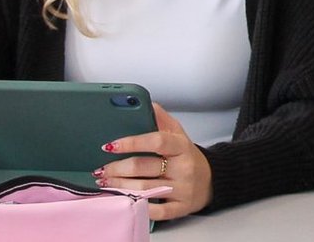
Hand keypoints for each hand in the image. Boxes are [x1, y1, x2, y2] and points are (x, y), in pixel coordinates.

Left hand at [97, 103, 212, 220]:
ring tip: (106, 183)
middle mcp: (183, 168)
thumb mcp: (179, 134)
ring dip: (120, 187)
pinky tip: (125, 202)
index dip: (131, 143)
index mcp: (181, 146)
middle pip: (144, 168)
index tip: (110, 145)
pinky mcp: (181, 208)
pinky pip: (157, 211)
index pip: (156, 141)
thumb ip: (162, 119)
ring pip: (145, 189)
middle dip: (118, 169)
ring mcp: (182, 189)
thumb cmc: (187, 156)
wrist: (211, 180)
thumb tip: (145, 103)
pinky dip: (139, 207)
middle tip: (102, 170)